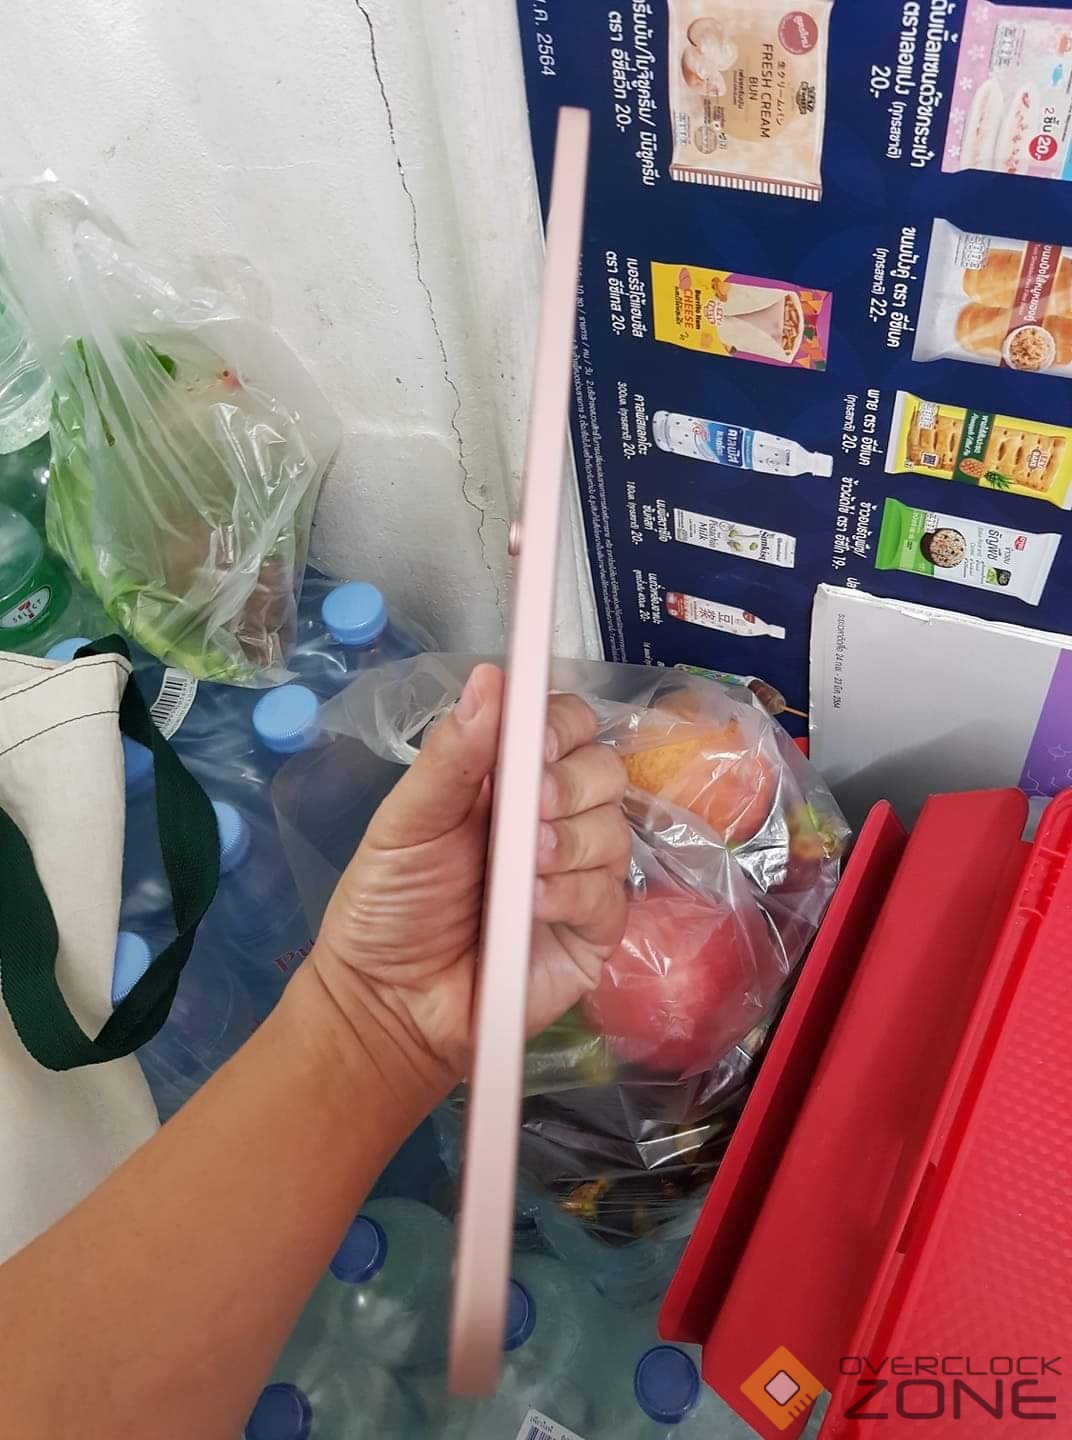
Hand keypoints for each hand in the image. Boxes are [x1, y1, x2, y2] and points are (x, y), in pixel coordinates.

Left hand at [311, 663, 630, 1081]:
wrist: (389, 1003)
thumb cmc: (391, 905)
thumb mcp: (406, 822)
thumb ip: (452, 756)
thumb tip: (490, 678)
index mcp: (509, 779)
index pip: (564, 725)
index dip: (560, 724)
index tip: (534, 741)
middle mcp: (554, 816)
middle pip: (603, 769)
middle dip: (567, 785)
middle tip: (525, 814)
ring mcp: (580, 871)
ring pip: (613, 828)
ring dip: (566, 844)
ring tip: (518, 872)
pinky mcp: (595, 927)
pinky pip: (610, 892)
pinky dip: (571, 893)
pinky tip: (531, 907)